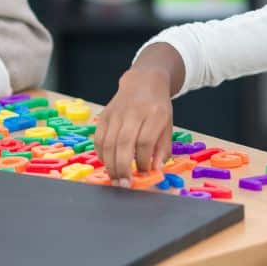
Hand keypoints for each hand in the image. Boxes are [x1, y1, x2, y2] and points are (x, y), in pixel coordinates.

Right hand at [94, 66, 173, 185]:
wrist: (143, 82)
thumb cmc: (157, 107)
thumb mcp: (168, 125)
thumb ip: (163, 149)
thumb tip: (155, 170)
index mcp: (154, 114)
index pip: (144, 141)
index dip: (143, 161)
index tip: (145, 172)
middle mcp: (133, 112)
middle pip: (123, 143)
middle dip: (123, 167)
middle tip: (124, 184)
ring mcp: (116, 113)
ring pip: (108, 143)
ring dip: (110, 165)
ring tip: (116, 179)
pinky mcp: (104, 115)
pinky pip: (98, 139)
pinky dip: (101, 155)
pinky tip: (108, 164)